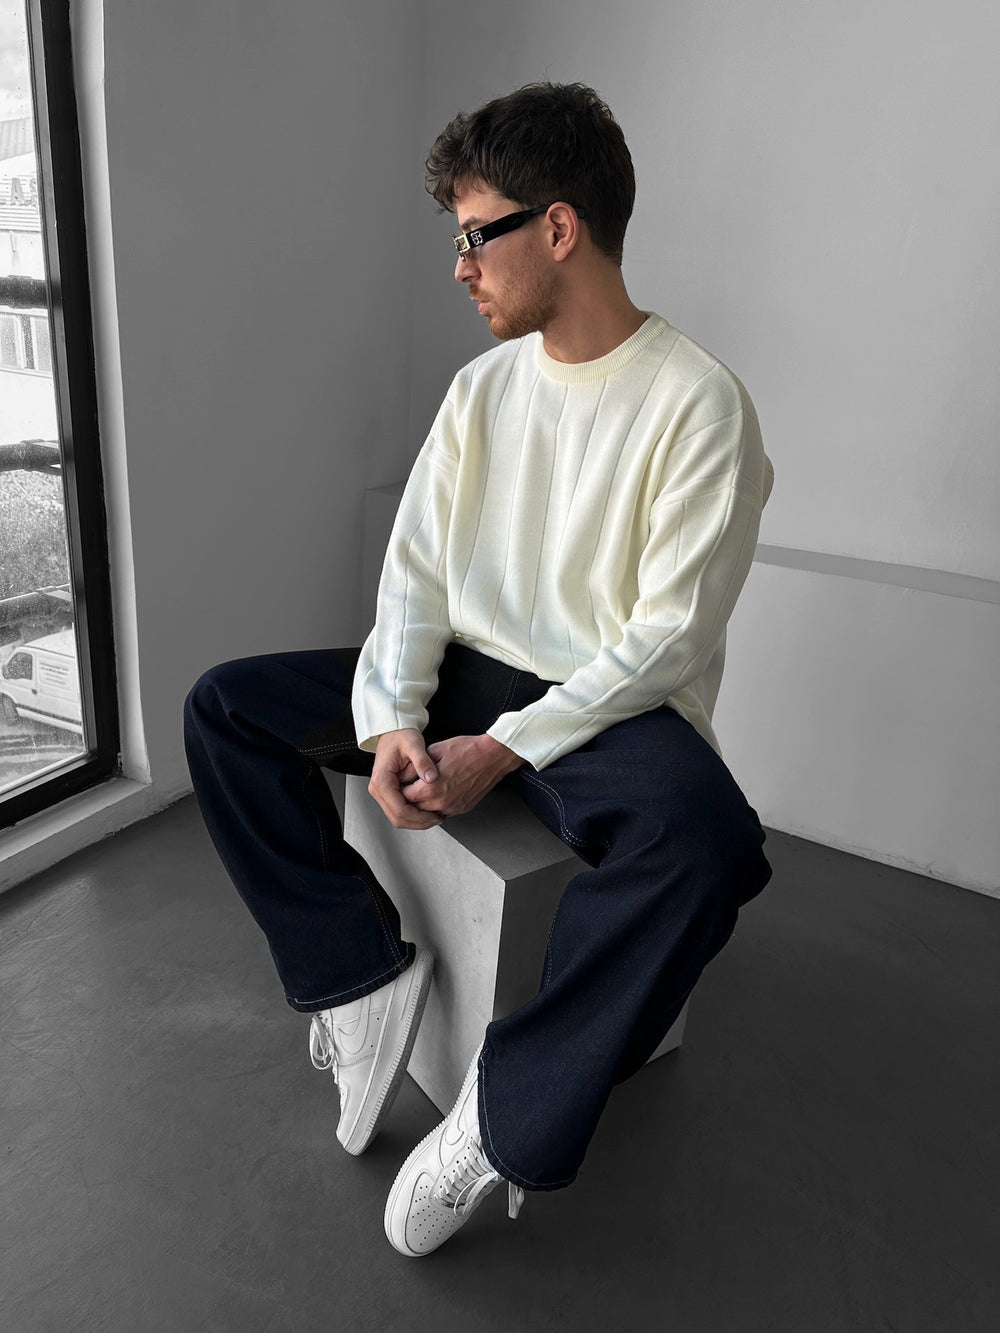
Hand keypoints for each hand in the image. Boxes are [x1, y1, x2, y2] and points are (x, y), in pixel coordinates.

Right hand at [369, 729, 442, 829]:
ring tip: (435, 816)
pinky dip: (413, 814)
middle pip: (397, 818)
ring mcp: (381, 791)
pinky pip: (399, 809)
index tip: (435, 816)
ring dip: (416, 820)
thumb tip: (431, 778)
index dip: (419, 817)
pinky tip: (427, 810)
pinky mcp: (387, 792)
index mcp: (382, 780)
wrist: (393, 731)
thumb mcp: (414, 745)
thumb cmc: (401, 735)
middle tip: (437, 819)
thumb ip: (423, 762)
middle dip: (419, 822)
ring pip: (398, 817)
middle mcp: (378, 788)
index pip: (400, 809)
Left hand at [402, 734, 522, 817]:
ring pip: (428, 813)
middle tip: (410, 787)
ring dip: (423, 805)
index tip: (402, 783)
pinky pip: (443, 812)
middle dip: (410, 799)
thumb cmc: (468, 750)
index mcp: (431, 788)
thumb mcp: (435, 751)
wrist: (492, 756)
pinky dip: (437, 806)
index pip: (404, 796)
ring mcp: (453, 807)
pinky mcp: (462, 808)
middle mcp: (441, 802)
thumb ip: (416, 766)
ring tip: (423, 790)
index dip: (401, 788)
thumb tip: (405, 775)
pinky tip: (439, 793)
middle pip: (414, 808)